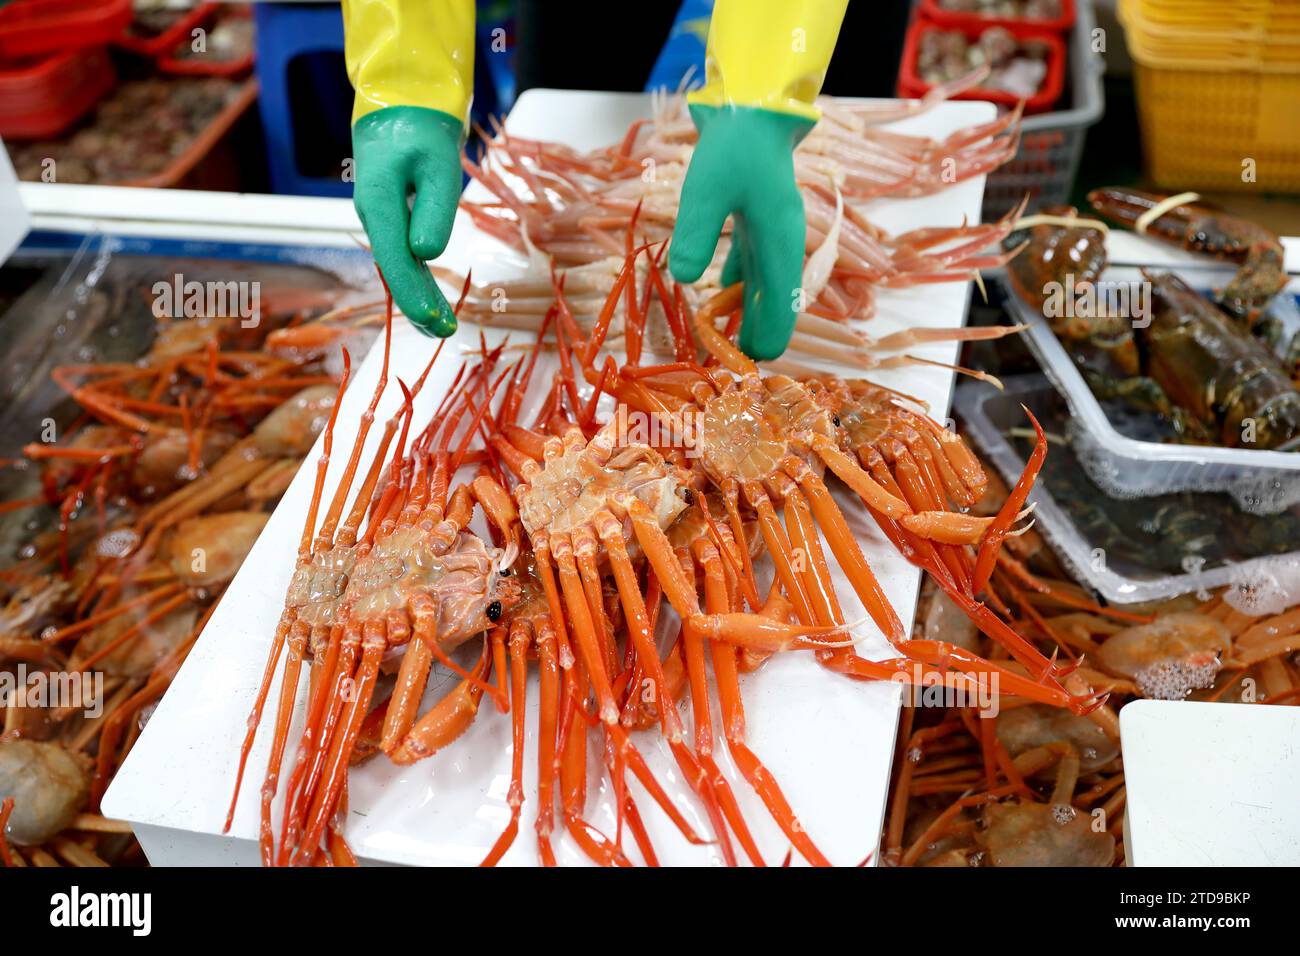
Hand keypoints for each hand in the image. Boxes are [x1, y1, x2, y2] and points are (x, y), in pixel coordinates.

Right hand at [352, 105, 463, 336]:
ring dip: (418, 295)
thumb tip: (426, 255)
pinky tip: (430, 296)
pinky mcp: (392, 212)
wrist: (402, 96)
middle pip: (395, 269)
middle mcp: (374, 213)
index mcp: (379, 202)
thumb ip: (434, 210)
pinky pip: (403, 251)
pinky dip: (417, 276)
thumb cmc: (422, 126)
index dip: (414, 294)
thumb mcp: (437, 164)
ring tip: (441, 325)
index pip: (396, 259)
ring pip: (399, 263)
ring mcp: (380, 214)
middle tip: (444, 333)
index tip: (433, 321)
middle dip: (417, 304)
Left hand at [669, 104, 814, 360]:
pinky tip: (718, 296)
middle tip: (726, 366)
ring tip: (719, 340)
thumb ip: (695, 233)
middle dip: (752, 337)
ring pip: (763, 289)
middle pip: (774, 307)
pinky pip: (752, 268)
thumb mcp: (706, 189)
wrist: (753, 109)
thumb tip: (684, 278)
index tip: (744, 368)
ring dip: (743, 314)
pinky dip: (736, 287)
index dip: (765, 343)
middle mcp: (783, 247)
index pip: (781, 311)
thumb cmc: (734, 148)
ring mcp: (772, 237)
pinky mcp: (758, 225)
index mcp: (780, 246)